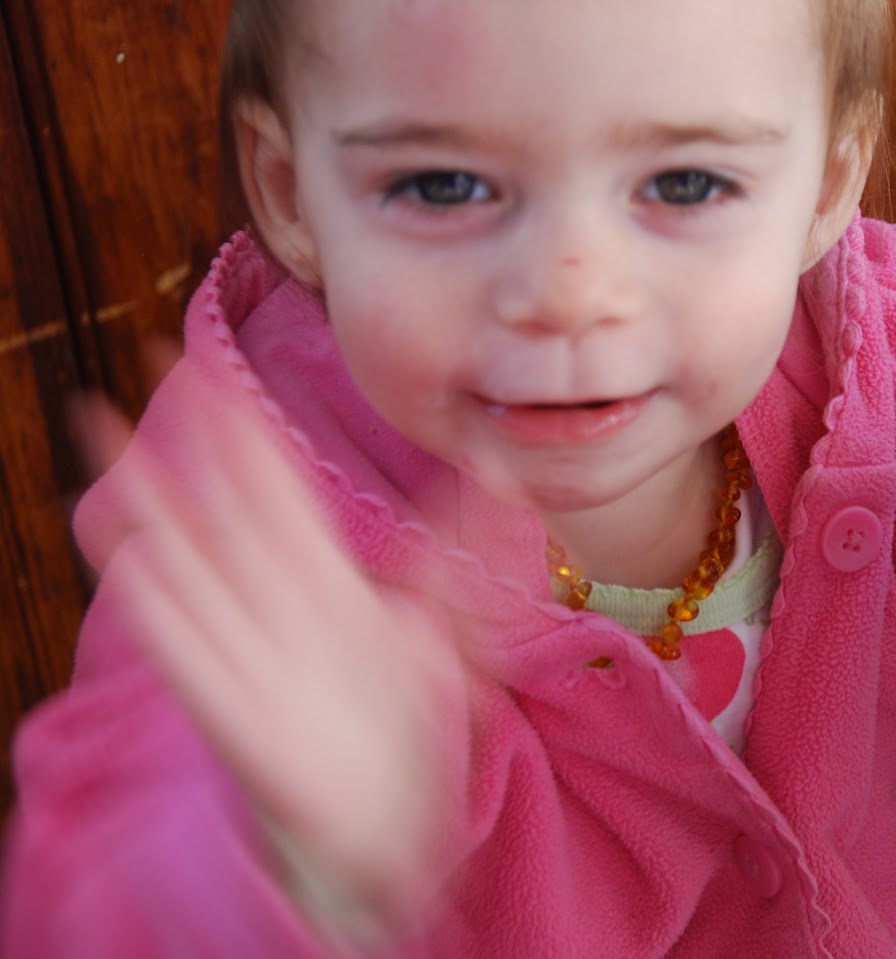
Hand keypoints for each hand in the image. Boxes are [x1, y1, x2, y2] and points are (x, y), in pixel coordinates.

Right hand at [74, 346, 459, 933]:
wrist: (390, 816)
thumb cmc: (405, 717)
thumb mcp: (448, 629)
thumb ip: (464, 557)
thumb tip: (498, 479)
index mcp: (325, 580)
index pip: (275, 489)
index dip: (245, 430)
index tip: (214, 368)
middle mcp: (280, 606)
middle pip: (225, 509)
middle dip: (190, 443)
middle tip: (150, 369)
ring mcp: (255, 657)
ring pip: (192, 571)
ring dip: (150, 515)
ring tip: (109, 455)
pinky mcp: (243, 720)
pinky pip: (193, 659)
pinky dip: (167, 616)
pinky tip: (139, 565)